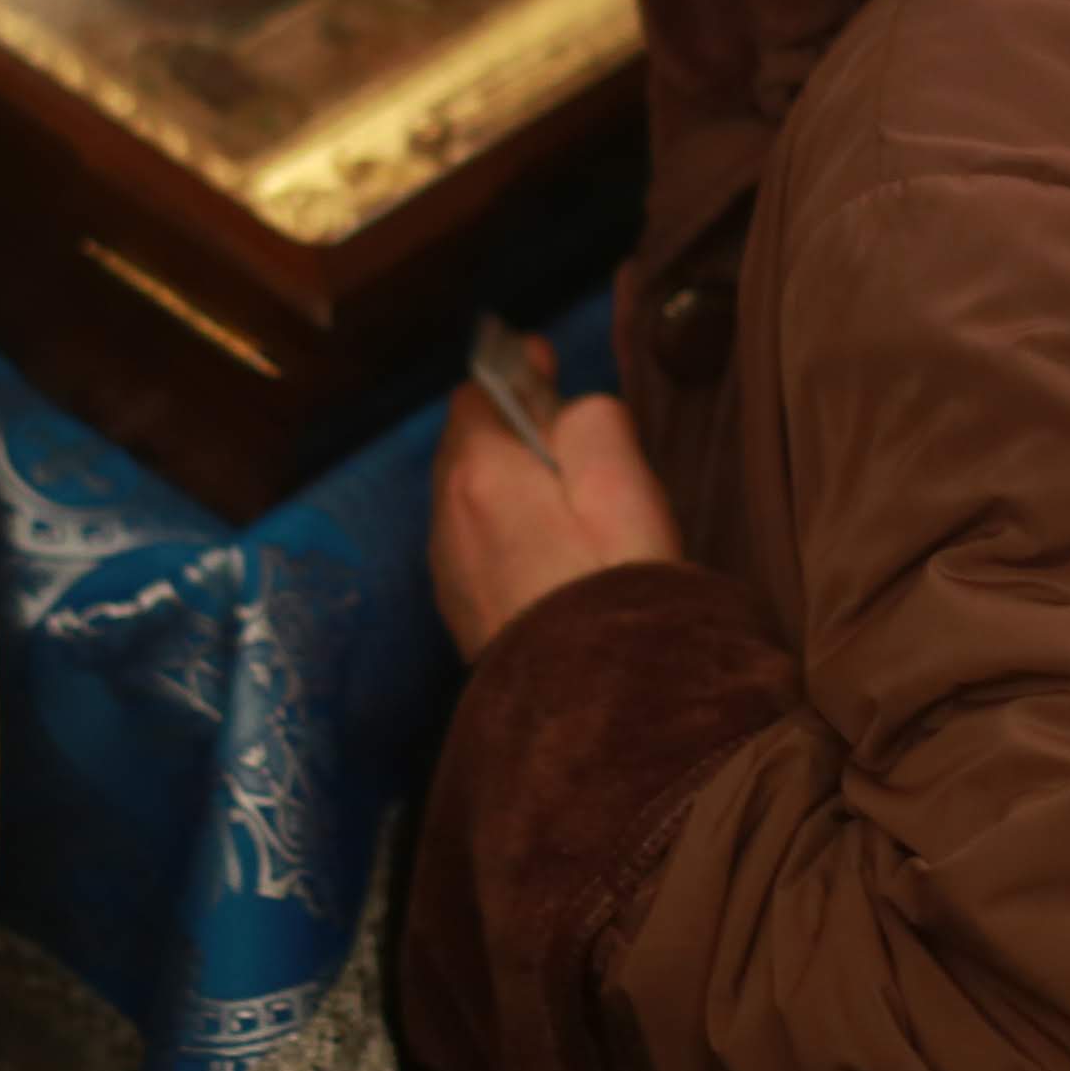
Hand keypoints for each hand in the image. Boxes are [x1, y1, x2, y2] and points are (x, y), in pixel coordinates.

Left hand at [432, 379, 683, 659]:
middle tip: (563, 432)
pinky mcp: (461, 614)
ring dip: (501, 484)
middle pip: (465, 447)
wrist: (596, 706)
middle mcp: (447, 516)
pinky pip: (471, 547)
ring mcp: (447, 570)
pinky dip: (498, 531)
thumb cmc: (618, 587)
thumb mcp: (623, 484)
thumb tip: (570, 410)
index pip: (476, 393)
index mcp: (480, 473)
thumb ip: (592, 422)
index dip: (514, 373)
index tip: (546, 364)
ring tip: (558, 495)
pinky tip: (543, 552)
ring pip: (465, 499)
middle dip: (506, 430)